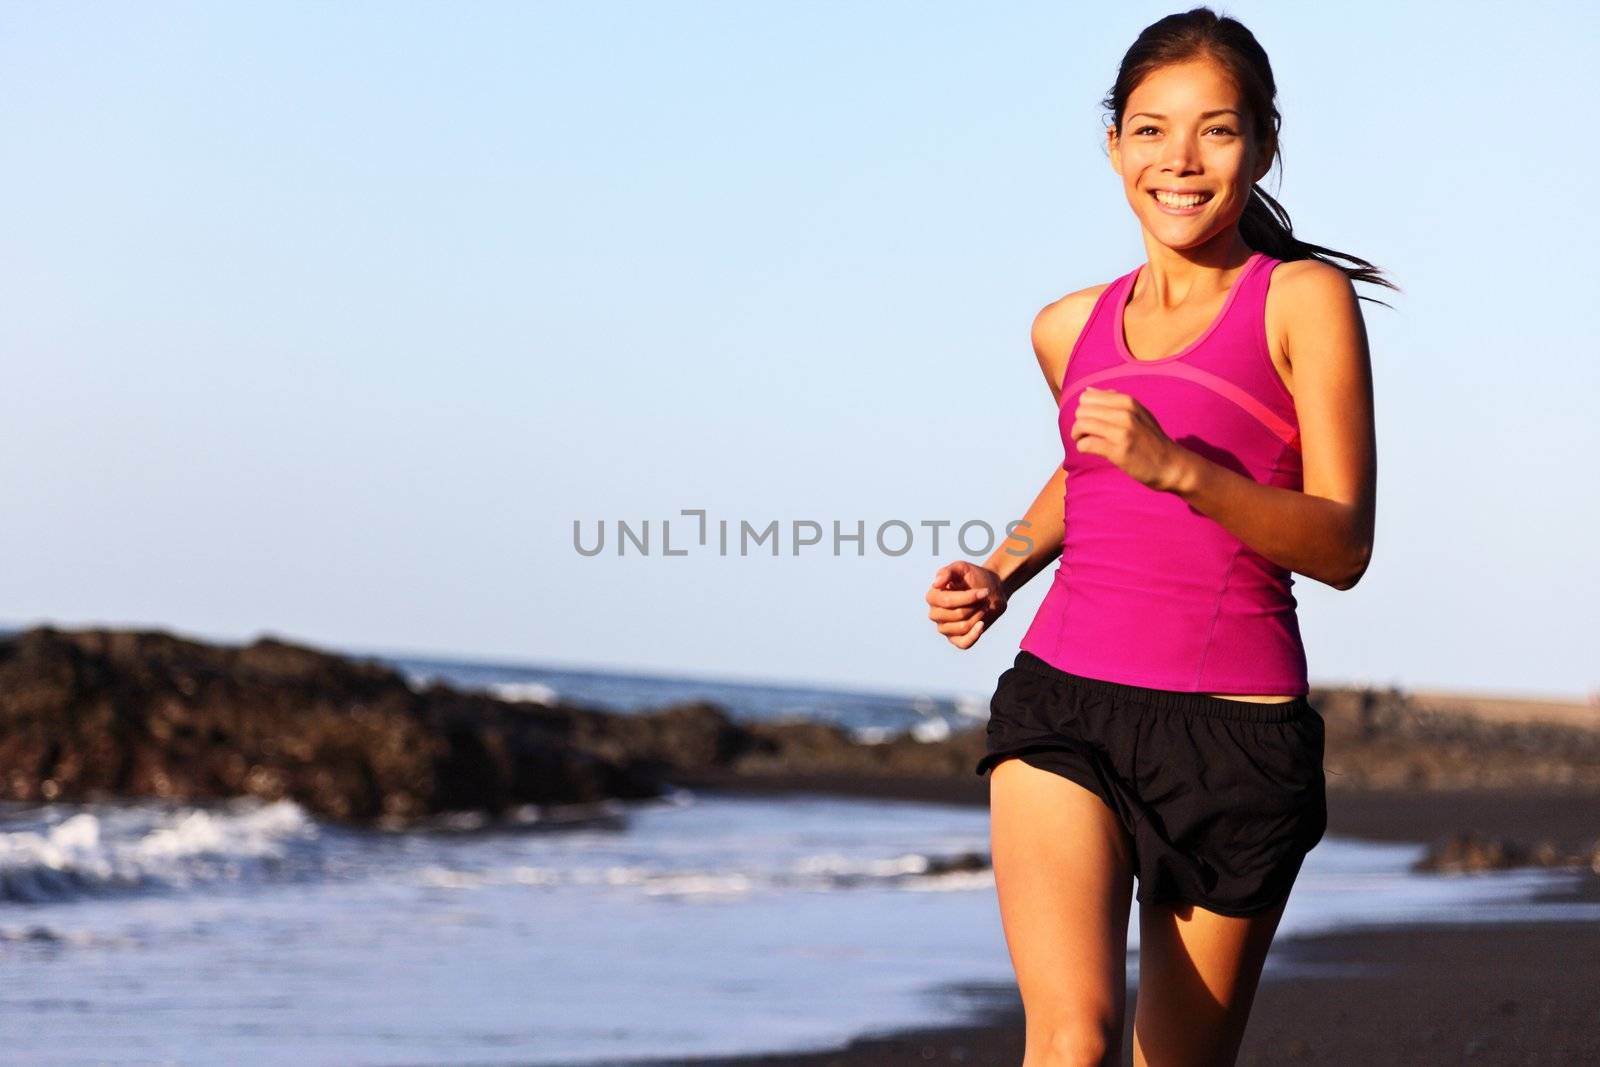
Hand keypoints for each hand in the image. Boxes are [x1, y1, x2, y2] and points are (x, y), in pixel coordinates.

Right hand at [925, 560, 1005, 649]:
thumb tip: (936, 584)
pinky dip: (974, 635)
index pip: (947, 601)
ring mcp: (944, 628)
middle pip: (957, 615)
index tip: (984, 592)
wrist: (990, 590)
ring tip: (984, 607)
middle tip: (984, 598)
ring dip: (978, 616)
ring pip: (962, 627)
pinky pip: (963, 644)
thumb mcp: (961, 568)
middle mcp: (935, 614)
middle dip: (975, 606)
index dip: (967, 598)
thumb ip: (947, 571)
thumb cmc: (973, 577)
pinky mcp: (955, 639)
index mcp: (933, 597)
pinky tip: (981, 624)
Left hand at [1070, 386, 1191, 492]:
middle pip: (1082, 410)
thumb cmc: (1151, 439)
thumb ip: (1114, 401)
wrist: (1170, 464)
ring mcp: (1122, 432)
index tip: (1090, 421)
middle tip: (1086, 434)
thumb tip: (1087, 391)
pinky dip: (1082, 447)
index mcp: (1128, 401)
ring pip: (1081, 425)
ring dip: (1078, 435)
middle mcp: (1125, 413)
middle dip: (1079, 423)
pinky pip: (1086, 444)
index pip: (1087, 397)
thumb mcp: (1138, 413)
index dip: (1084, 410)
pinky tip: (1090, 450)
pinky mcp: (1119, 451)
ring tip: (1085, 441)